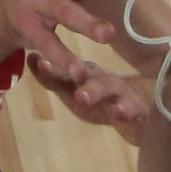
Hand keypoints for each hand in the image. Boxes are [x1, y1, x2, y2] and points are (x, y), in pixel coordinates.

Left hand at [29, 55, 149, 144]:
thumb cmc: (101, 100)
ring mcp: (123, 95)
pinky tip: (120, 113)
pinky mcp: (138, 111)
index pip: (70, 70)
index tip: (38, 62)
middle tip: (61, 82)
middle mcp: (105, 80)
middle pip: (92, 77)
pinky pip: (135, 111)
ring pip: (110, 89)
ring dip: (96, 92)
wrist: (140, 115)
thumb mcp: (74, 92)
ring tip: (82, 97)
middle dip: (76, 78)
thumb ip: (54, 79)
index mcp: (89, 75)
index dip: (54, 69)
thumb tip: (30, 57)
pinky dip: (128, 111)